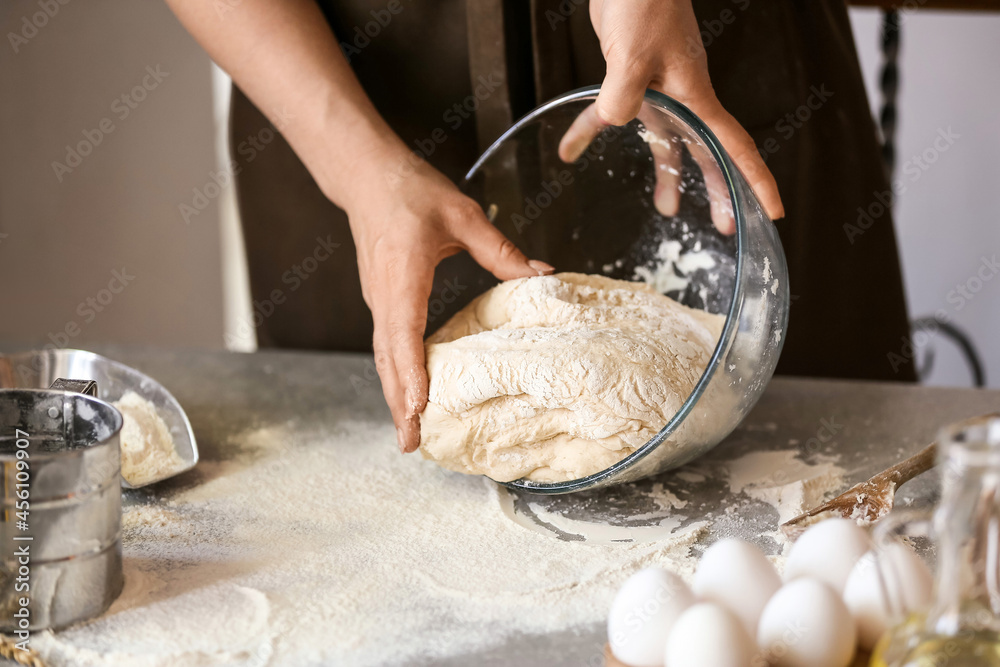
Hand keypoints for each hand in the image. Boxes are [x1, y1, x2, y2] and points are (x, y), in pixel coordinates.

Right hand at [347, 157, 553, 453]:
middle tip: (410, 443)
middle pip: (388, 359)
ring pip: (384, 356)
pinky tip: (408, 392)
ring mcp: (379, 299)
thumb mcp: (463, 216)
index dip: (410, 373)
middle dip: (398, 403)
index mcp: (404, 275)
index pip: (403, 333)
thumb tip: (542, 275)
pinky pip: (386, 344)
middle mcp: (385, 296)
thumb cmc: (411, 192)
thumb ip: (501, 250)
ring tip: (407, 430)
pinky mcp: (381, 299)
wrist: (368, 175)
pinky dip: (395, 374)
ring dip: (394, 394)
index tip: (418, 407)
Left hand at [584, 0, 783, 222]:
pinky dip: (589, 131)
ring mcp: (657, 87)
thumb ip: (623, 96)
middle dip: (716, 189)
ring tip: (664, 208)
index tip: (773, 211)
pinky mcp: (629, 78)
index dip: (756, 181)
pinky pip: (611, 112)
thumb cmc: (644, 3)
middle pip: (706, 152)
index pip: (734, 147)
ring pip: (666, 140)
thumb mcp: (633, 55)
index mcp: (694, 96)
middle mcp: (682, 96)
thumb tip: (614, 125)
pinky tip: (569, 148)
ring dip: (666, 173)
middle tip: (725, 225)